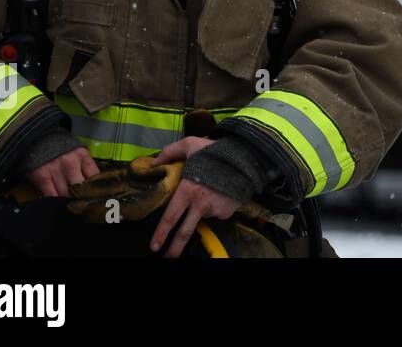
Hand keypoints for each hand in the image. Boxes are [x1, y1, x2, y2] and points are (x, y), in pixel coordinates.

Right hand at [23, 146, 98, 197]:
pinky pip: (51, 195)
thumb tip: (94, 184)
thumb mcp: (77, 151)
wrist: (37, 138)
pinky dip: (55, 201)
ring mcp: (56, 171)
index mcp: (82, 156)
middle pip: (81, 188)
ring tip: (71, 203)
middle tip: (83, 203)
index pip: (95, 176)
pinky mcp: (43, 178)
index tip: (96, 196)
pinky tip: (58, 202)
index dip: (96, 188)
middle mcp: (71, 163)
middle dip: (82, 196)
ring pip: (66, 194)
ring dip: (69, 201)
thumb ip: (85, 166)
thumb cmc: (60, 147)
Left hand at [149, 137, 241, 256]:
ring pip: (202, 215)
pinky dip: (215, 206)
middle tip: (168, 257)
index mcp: (188, 190)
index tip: (154, 246)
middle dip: (175, 248)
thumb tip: (154, 163)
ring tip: (210, 190)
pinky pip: (216, 212)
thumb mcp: (191, 145)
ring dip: (202, 208)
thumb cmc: (216, 152)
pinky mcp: (227, 211)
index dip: (161, 233)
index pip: (170, 218)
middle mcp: (201, 204)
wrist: (248, 157)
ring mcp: (215, 210)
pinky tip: (220, 193)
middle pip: (185, 232)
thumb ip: (170, 152)